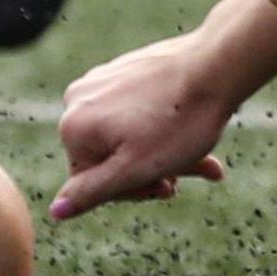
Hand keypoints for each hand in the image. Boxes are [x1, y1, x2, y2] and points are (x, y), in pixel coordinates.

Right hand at [50, 35, 236, 220]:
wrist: (220, 64)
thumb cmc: (180, 121)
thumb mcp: (134, 169)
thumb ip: (92, 192)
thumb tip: (56, 211)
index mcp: (73, 126)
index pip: (91, 181)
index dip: (133, 191)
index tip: (169, 188)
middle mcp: (79, 98)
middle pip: (113, 155)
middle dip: (155, 170)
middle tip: (199, 172)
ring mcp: (105, 78)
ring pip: (132, 134)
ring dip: (168, 152)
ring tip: (208, 160)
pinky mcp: (130, 67)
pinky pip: (142, 110)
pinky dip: (167, 126)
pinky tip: (198, 132)